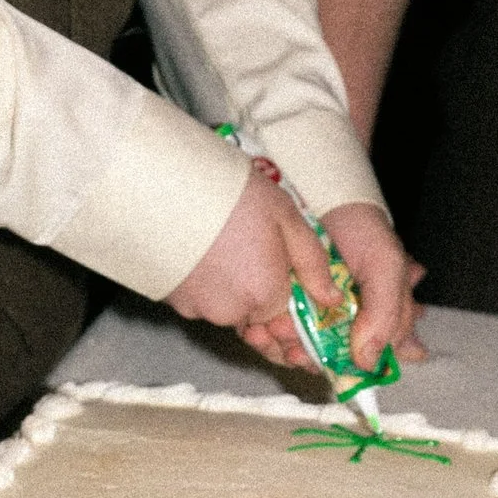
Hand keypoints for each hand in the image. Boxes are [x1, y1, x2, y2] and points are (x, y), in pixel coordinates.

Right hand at [167, 166, 337, 346]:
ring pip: (222, 307)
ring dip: (226, 285)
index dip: (282, 287)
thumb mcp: (287, 219)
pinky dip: (200, 282)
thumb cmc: (230, 194)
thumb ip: (313, 264)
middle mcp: (230, 312)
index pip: (283, 313)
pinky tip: (199, 250)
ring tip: (221, 243)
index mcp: (264, 295)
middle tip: (245, 245)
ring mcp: (195, 308)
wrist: (166, 183)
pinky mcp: (169, 300)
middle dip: (254, 286)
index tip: (273, 263)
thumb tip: (331, 299)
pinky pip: (195, 299)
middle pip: (252, 312)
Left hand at [204, 188, 421, 382]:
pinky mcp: (285, 310)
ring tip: (278, 331)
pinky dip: (264, 338)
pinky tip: (258, 331)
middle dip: (311, 358)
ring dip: (286, 348)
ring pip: (300, 353)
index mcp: (380, 322)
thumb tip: (367, 362)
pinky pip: (274, 337)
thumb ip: (385, 315)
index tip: (337, 366)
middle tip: (298, 348)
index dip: (353, 371)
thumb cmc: (363, 233)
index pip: (371, 362)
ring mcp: (315, 320)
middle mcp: (347, 326)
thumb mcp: (386, 268)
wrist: (323, 197)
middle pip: (330, 362)